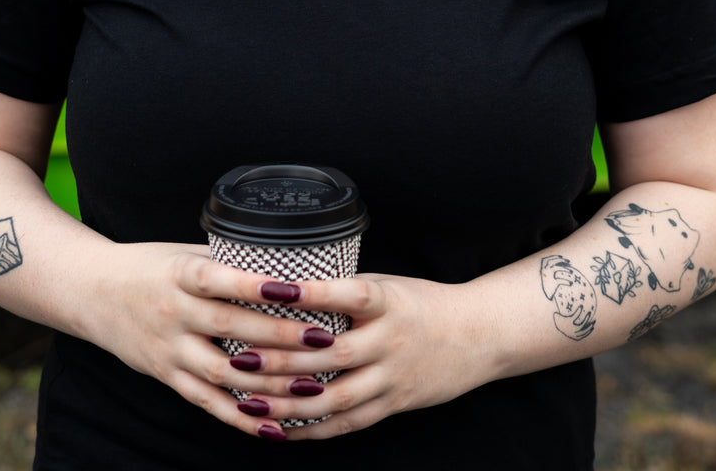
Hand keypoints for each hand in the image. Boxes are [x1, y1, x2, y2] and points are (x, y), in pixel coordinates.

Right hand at [80, 243, 344, 441]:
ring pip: (222, 372)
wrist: (92, 292)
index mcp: (180, 274)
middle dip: (279, 336)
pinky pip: (206, 402)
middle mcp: (173, 312)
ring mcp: (168, 348)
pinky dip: (239, 417)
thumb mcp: (184, 251)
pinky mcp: (166, 375)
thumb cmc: (149, 265)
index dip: (256, 286)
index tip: (296, 289)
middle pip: (229, 328)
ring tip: (310, 385)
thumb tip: (283, 259)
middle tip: (324, 339)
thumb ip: (227, 260)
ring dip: (268, 382)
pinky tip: (273, 425)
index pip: (220, 279)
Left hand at [224, 272, 494, 438]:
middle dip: (282, 359)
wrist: (477, 335)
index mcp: (389, 301)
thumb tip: (291, 286)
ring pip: (336, 396)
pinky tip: (282, 429)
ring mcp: (393, 375)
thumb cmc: (422, 303)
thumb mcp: (389, 285)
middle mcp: (391, 339)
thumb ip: (347, 292)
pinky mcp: (394, 403)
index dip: (312, 293)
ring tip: (249, 403)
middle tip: (238, 357)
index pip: (349, 294)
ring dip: (289, 404)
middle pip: (332, 354)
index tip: (271, 288)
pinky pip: (349, 423)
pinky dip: (314, 429)